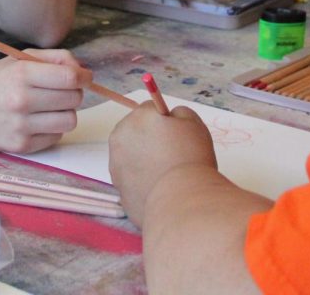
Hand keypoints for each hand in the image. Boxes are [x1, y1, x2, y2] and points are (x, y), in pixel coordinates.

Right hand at [0, 49, 90, 152]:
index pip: (70, 77)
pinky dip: (52, 129)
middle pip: (74, 99)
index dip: (84, 77)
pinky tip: (37, 121)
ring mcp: (20, 126)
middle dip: (73, 93)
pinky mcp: (20, 146)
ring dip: (64, 113)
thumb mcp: (19, 59)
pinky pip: (55, 137)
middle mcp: (21, 100)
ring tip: (49, 107)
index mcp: (21, 74)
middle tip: (60, 91)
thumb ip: (54, 58)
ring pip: (69, 121)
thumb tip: (83, 70)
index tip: (84, 77)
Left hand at [109, 104, 216, 225]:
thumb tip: (169, 118)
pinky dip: (142, 180)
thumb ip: (178, 113)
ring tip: (167, 173)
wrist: (181, 200)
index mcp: (136, 118)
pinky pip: (132, 177)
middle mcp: (119, 138)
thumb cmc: (189, 158)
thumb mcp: (193, 123)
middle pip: (137, 132)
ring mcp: (115, 165)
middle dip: (151, 139)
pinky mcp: (118, 189)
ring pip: (132, 155)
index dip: (166, 122)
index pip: (150, 110)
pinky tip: (160, 187)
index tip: (178, 136)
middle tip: (173, 154)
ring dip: (145, 159)